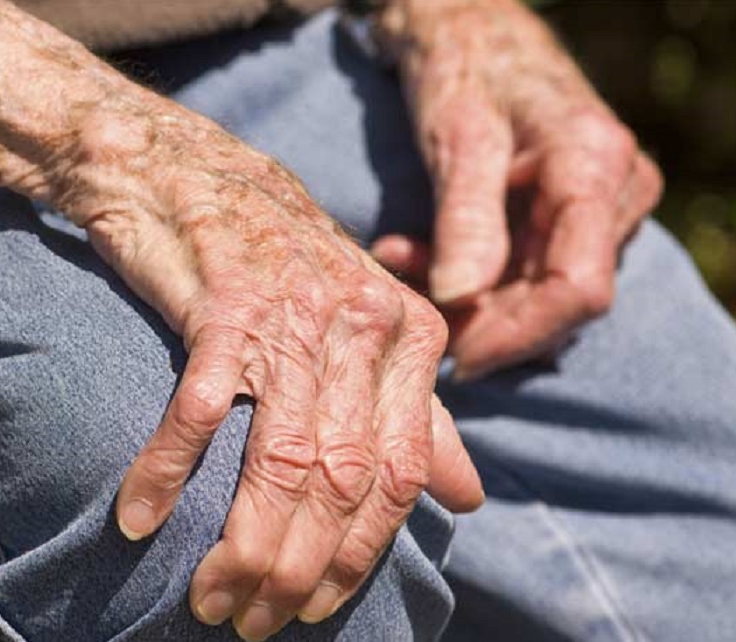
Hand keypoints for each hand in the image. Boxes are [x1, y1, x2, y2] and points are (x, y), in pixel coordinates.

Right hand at [0, 1, 481, 638]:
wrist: (196, 174)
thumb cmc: (282, 260)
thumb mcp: (365, 327)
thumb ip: (419, 413)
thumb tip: (468, 495)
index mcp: (409, 337)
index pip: (399, 475)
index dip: (360, 555)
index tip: (314, 605)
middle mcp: (361, 326)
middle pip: (339, 481)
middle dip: (296, 568)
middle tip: (252, 619)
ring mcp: (292, 314)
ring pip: (278, 462)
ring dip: (241, 545)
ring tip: (209, 598)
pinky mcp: (222, 304)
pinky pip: (198, 413)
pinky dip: (165, 472)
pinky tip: (140, 518)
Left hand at [369, 0, 662, 379]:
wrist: (467, 24)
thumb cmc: (462, 66)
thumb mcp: (457, 139)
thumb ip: (465, 220)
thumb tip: (460, 301)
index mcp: (594, 166)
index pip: (579, 288)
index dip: (519, 334)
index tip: (459, 358)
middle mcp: (613, 190)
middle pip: (560, 297)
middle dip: (488, 320)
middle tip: (419, 322)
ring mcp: (595, 201)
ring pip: (538, 286)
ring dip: (468, 294)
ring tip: (400, 263)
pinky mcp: (567, 208)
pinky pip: (525, 263)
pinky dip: (469, 270)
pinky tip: (411, 252)